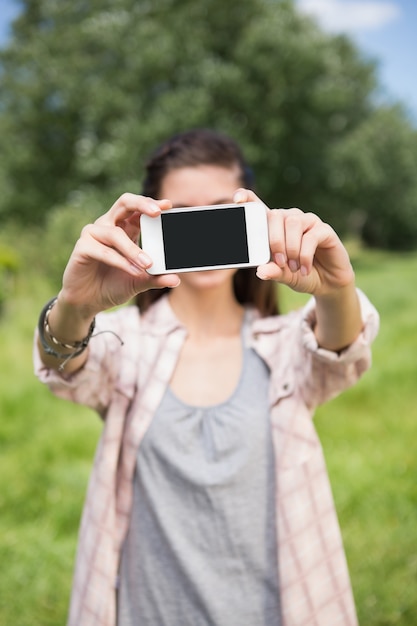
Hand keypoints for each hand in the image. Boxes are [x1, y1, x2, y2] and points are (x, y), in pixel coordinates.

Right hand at [60, 193, 180, 314]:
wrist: (88, 302)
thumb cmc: (113, 286)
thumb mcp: (139, 282)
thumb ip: (156, 278)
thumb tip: (176, 280)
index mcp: (124, 228)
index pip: (138, 209)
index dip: (151, 204)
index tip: (168, 206)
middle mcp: (108, 226)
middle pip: (124, 203)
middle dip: (141, 205)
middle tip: (157, 213)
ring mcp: (93, 234)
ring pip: (115, 234)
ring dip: (133, 250)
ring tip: (148, 264)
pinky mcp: (82, 248)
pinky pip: (103, 251)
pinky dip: (120, 261)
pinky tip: (133, 271)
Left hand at [234, 189, 353, 296]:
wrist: (327, 284)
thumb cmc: (301, 274)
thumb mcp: (284, 276)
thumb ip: (273, 272)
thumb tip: (261, 271)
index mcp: (275, 227)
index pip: (260, 207)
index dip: (248, 199)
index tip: (237, 199)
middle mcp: (291, 219)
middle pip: (275, 215)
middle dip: (274, 240)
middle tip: (279, 261)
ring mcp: (308, 222)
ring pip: (293, 223)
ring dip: (291, 247)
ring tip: (293, 267)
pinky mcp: (324, 230)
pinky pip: (311, 236)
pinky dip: (305, 255)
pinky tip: (304, 269)